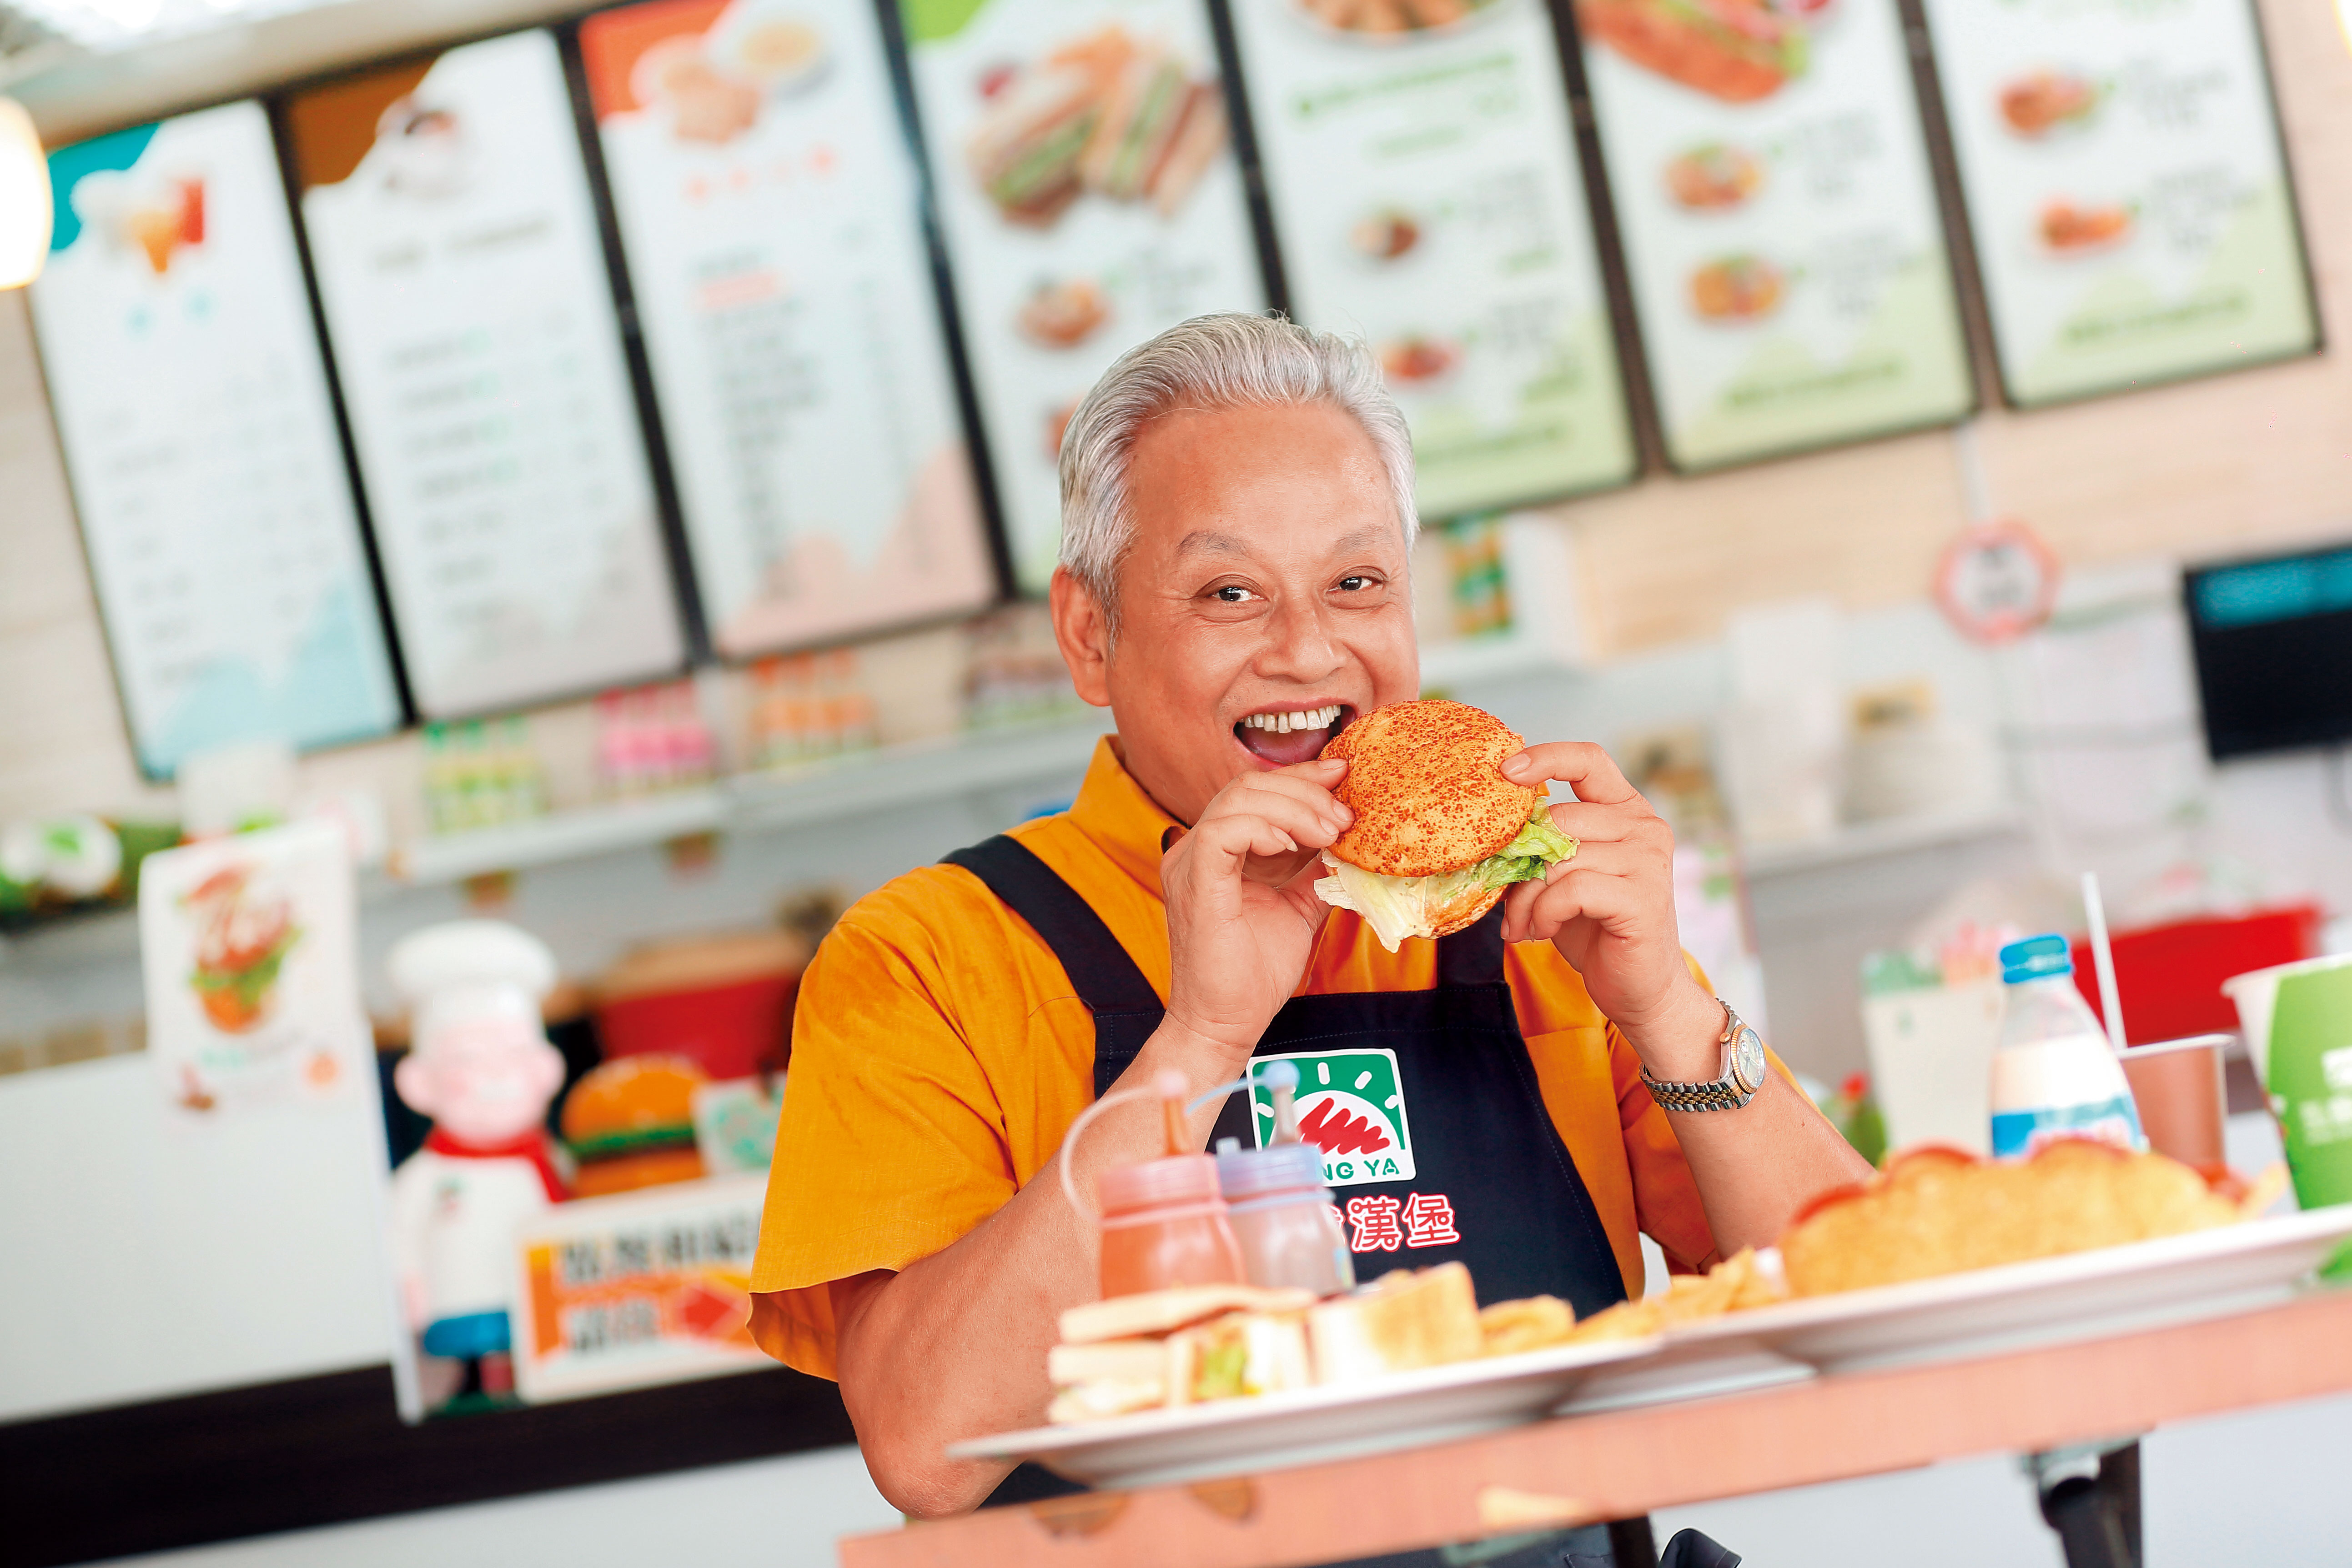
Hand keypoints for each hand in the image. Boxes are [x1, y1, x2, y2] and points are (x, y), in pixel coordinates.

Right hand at [1160, 757, 1350, 1061]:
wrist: (1225, 1024)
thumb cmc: (1253, 975)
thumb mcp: (1299, 908)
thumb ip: (1316, 870)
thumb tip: (1351, 841)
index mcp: (1218, 850)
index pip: (1257, 791)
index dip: (1302, 776)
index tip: (1343, 774)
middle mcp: (1196, 848)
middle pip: (1250, 785)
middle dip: (1307, 791)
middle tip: (1345, 817)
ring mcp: (1190, 862)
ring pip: (1239, 798)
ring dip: (1295, 808)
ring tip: (1330, 833)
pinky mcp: (1194, 882)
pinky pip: (1224, 830)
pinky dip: (1264, 828)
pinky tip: (1292, 847)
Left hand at [1497, 743, 1720, 1078]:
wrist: (1640, 990)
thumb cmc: (1596, 930)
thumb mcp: (1563, 878)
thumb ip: (1543, 847)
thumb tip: (1489, 832)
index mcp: (1627, 812)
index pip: (1589, 760)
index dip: (1546, 757)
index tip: (1505, 771)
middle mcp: (1645, 828)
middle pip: (1558, 820)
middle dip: (1520, 863)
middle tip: (1507, 902)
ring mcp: (1648, 862)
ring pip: (1559, 859)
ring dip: (1528, 898)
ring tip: (1524, 924)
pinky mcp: (1642, 898)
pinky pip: (1571, 890)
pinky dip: (1546, 913)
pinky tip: (1544, 931)